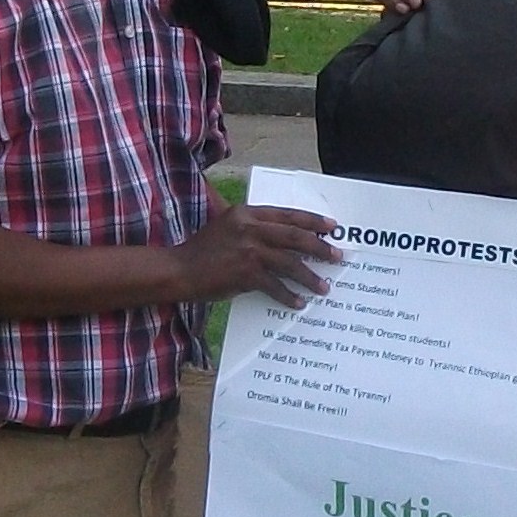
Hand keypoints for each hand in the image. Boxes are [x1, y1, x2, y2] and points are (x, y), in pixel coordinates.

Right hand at [175, 196, 340, 306]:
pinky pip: (275, 285)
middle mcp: (249, 228)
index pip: (287, 214)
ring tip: (324, 287)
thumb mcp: (226, 227)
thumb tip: (284, 239)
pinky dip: (289, 295)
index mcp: (247, 213)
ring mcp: (248, 250)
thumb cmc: (203, 251)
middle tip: (337, 257)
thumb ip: (252, 227)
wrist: (178, 269)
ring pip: (290, 263)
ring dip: (310, 276)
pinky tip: (299, 303)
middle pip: (296, 236)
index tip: (332, 227)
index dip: (312, 221)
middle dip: (320, 247)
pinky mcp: (245, 273)